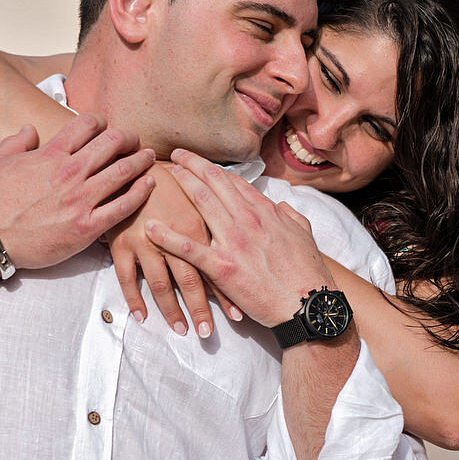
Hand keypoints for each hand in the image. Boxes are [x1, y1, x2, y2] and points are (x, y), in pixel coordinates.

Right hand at [0, 115, 155, 270]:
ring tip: (149, 157)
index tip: (106, 126)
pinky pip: (123, 206)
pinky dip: (140, 192)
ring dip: (141, 160)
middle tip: (134, 140)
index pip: (86, 124)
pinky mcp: (87, 227)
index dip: (100, 121)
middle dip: (127, 137)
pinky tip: (149, 184)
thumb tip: (31, 128)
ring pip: (123, 171)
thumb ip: (17, 141)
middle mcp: (69, 172)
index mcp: (50, 154)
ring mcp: (80, 200)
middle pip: (112, 143)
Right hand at [104, 161, 243, 337]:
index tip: (239, 315)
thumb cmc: (170, 184)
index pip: (214, 265)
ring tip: (182, 330)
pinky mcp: (121, 243)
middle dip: (201, 310)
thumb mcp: (198, 203)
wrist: (132, 166)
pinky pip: (126, 278)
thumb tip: (240, 252)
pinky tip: (142, 317)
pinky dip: (134, 300)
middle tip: (208, 333)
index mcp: (196, 226)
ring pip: (160, 285)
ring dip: (171, 311)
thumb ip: (218, 226)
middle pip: (189, 281)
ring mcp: (145, 242)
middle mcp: (173, 236)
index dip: (226, 293)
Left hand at [144, 149, 332, 327]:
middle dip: (193, 166)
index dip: (215, 170)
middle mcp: (248, 220)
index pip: (234, 183)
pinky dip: (167, 236)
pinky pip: (189, 248)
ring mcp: (234, 242)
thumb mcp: (305, 235)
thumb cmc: (308, 272)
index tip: (201, 163)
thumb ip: (291, 216)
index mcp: (266, 212)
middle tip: (175, 156)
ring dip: (181, 186)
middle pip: (214, 184)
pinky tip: (150, 227)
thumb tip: (281, 206)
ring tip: (165, 175)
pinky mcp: (222, 267)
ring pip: (201, 204)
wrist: (308, 303)